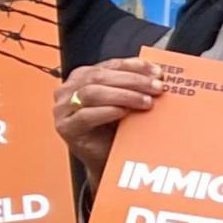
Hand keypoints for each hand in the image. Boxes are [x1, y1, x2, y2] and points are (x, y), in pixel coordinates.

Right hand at [54, 58, 162, 182]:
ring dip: (124, 95)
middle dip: (133, 80)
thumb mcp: (125, 101)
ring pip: (92, 93)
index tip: (158, 72)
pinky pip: (85, 116)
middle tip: (157, 88)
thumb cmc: (116, 128)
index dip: (135, 66)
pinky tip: (125, 112)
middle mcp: (69, 89)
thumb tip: (158, 74)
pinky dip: (108, 111)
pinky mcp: (66, 128)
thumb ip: (134, 85)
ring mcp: (64, 109)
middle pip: (100, 77)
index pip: (110, 64)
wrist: (108, 158)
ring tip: (146, 102)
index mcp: (83, 76)